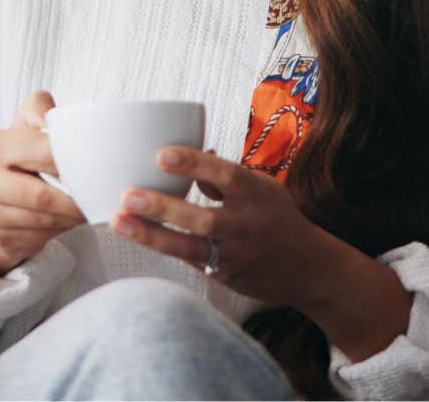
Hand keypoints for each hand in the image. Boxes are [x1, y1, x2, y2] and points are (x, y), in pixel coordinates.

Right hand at [0, 91, 86, 273]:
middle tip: (100, 200)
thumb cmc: (15, 156)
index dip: (74, 164)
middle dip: (76, 202)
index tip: (99, 171)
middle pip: (41, 196)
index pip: (43, 153)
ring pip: (42, 220)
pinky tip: (68, 221)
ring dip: (71, 219)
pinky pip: (37, 237)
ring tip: (88, 210)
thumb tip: (58, 122)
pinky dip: (59, 230)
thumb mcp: (24, 124)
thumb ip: (41, 110)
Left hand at [110, 147, 334, 304]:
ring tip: (119, 221)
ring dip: (151, 235)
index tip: (161, 154)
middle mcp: (247, 225)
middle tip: (128, 195)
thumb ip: (224, 176)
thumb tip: (187, 153)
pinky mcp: (225, 275)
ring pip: (189, 247)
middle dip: (162, 207)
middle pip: (202, 219)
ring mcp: (235, 254)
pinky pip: (189, 260)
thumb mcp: (261, 187)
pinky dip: (163, 247)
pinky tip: (137, 235)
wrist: (309, 268)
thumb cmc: (277, 217)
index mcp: (258, 194)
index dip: (194, 164)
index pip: (226, 175)